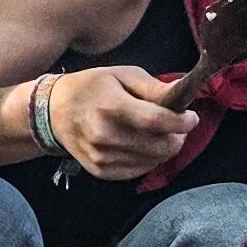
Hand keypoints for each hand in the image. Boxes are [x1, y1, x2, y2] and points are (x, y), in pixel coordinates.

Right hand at [39, 64, 196, 183]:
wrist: (54, 111)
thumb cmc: (92, 88)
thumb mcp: (123, 75)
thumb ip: (154, 87)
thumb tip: (183, 94)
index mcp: (111, 107)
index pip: (157, 121)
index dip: (182, 122)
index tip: (192, 117)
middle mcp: (105, 136)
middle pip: (160, 146)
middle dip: (178, 136)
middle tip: (177, 125)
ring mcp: (102, 157)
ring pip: (154, 160)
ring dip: (165, 148)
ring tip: (159, 132)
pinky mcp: (101, 172)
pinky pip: (140, 170)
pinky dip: (149, 158)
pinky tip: (143, 144)